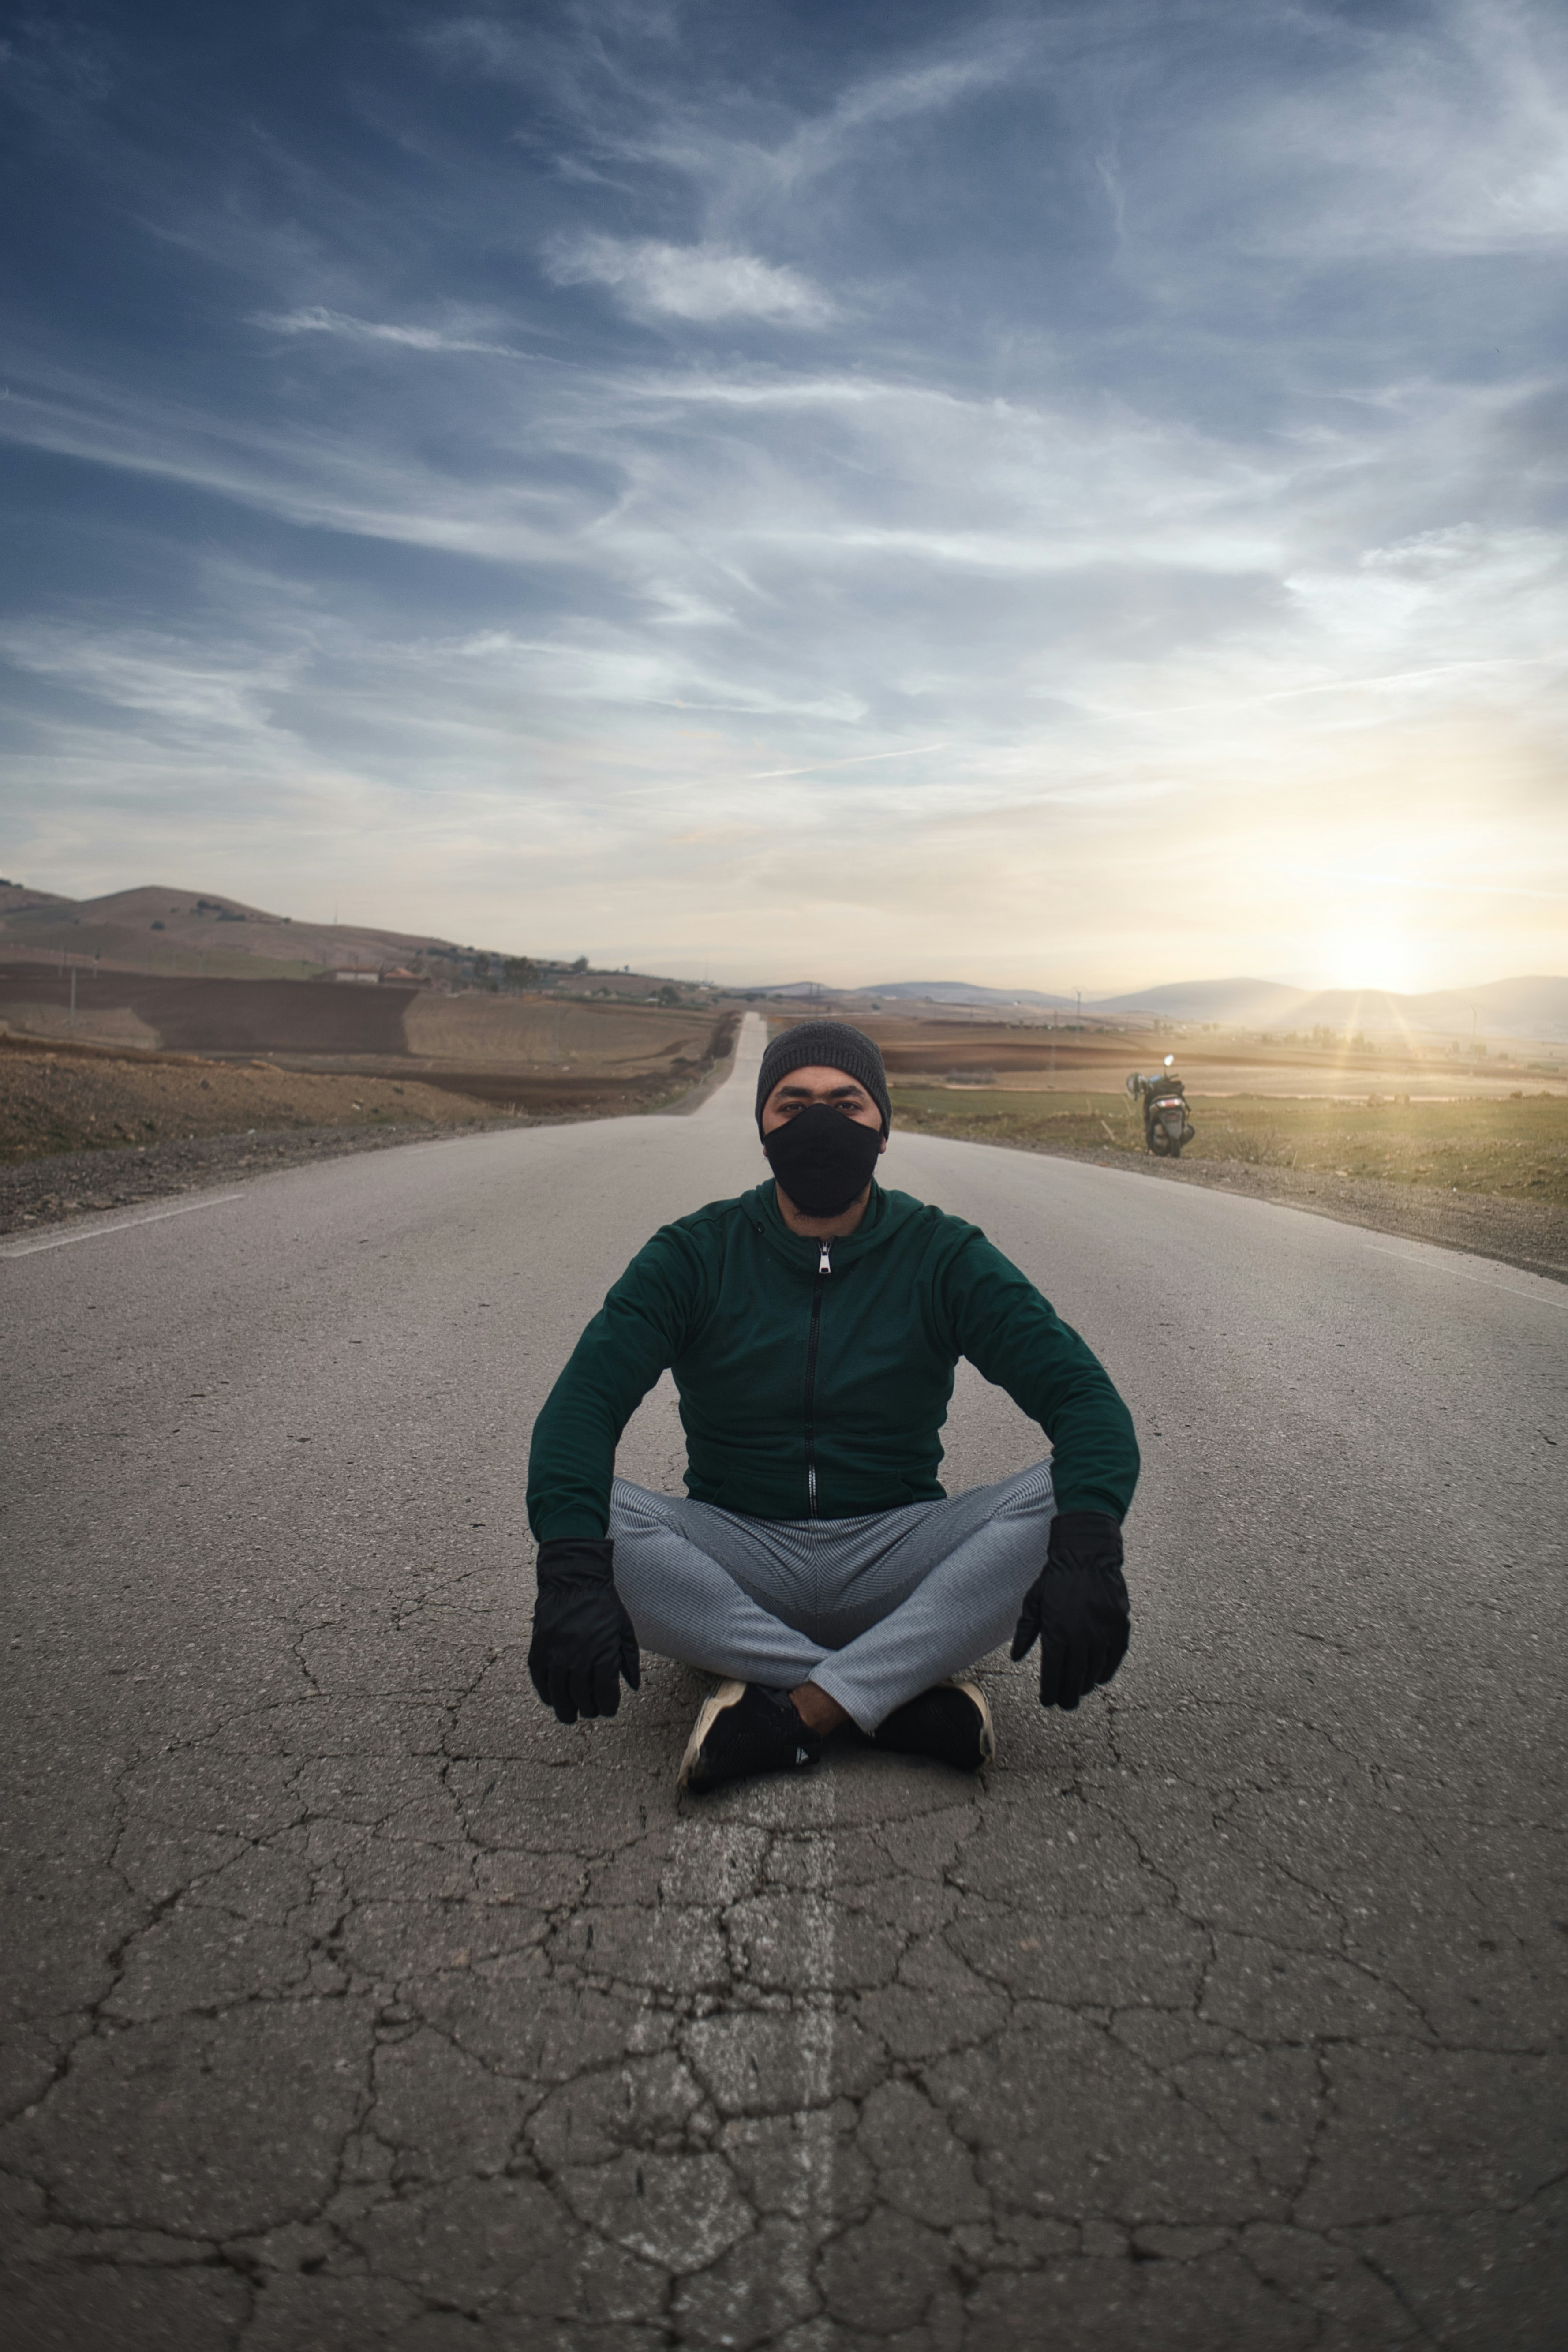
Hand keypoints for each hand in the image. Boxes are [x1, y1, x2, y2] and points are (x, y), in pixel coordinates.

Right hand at [528, 1537, 640, 1723]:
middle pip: (581, 1698)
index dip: (608, 1707)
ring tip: (570, 1714)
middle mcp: (579, 1658)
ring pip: (559, 1694)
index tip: (608, 1710)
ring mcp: (556, 1654)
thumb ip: (629, 1660)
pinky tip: (552, 1698)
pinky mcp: (539, 1648)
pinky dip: (546, 1693)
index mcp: (603, 1655)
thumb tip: (633, 1688)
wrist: (574, 1579)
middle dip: (588, 1709)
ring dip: (565, 1709)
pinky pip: (540, 1679)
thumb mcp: (624, 1630)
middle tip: (590, 1711)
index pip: (605, 1694)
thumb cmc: (603, 1605)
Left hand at [1010, 1511, 1129, 1709]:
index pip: (1053, 1674)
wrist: (1086, 1555)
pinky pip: (1114, 1658)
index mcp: (1056, 1632)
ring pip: (1095, 1672)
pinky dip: (1106, 1672)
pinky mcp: (1119, 1627)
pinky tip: (1099, 1678)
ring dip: (1086, 1685)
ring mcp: (1103, 1633)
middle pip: (1074, 1679)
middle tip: (1065, 1704)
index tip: (1048, 1702)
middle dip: (1068, 1696)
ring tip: (1079, 1691)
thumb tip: (1015, 1658)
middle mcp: (1081, 1637)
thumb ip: (1025, 1632)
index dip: (1050, 1692)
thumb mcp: (1033, 1602)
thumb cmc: (1056, 1579)